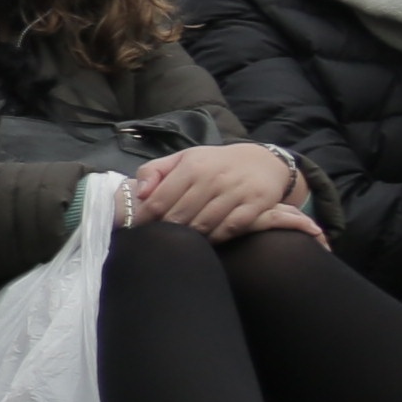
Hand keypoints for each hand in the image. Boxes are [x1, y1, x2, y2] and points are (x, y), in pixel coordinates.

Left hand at [122, 142, 305, 241]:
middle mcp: (213, 178)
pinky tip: (207, 240)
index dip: (145, 219)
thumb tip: (139, 194)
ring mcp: (235, 191)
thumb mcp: (183, 159)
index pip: (159, 201)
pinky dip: (215, 238)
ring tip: (180, 242)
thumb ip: (154, 171)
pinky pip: (229, 228)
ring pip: (203, 225)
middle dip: (165, 231)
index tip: (138, 228)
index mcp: (191, 166)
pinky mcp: (256, 204)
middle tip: (158, 238)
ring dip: (190, 237)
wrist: (262, 161)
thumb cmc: (213, 163)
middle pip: (179, 216)